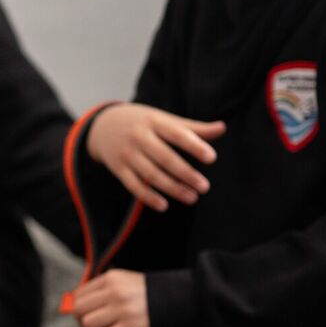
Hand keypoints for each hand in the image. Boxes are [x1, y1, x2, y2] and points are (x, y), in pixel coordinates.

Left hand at [70, 269, 149, 326]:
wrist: (179, 300)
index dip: (78, 308)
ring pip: (89, 324)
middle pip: (79, 309)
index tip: (83, 315)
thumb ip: (103, 292)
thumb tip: (77, 308)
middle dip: (81, 321)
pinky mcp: (130, 326)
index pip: (79, 294)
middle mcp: (115, 291)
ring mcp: (122, 309)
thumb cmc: (149, 295)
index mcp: (111, 278)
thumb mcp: (125, 283)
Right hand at [85, 104, 225, 211]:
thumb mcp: (164, 120)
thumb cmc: (144, 123)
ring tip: (192, 198)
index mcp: (154, 122)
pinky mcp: (118, 169)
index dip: (194, 146)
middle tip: (205, 187)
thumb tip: (222, 128)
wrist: (103, 125)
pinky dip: (148, 197)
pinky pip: (133, 185)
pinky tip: (164, 206)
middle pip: (164, 157)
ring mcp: (127, 154)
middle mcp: (139, 137)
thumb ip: (193, 128)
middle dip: (185, 173)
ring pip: (151, 174)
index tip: (211, 158)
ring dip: (172, 188)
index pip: (177, 134)